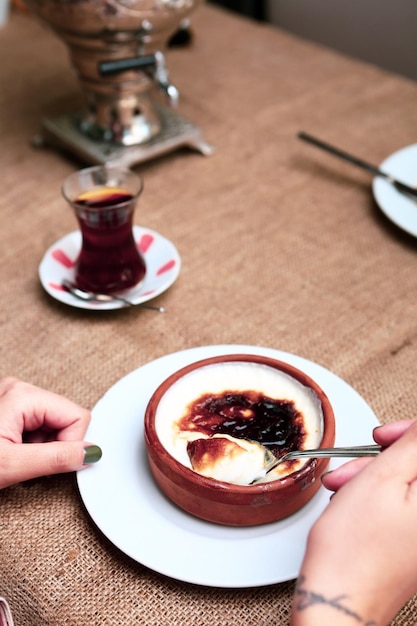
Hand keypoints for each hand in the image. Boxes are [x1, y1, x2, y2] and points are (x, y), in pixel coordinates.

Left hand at [0, 377, 100, 488]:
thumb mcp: (10, 465)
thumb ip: (54, 458)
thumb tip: (91, 452)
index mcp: (23, 394)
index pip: (77, 416)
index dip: (69, 445)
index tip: (46, 461)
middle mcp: (19, 389)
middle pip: (66, 419)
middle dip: (54, 446)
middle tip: (26, 461)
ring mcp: (13, 397)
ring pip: (53, 425)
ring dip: (41, 448)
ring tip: (15, 458)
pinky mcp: (8, 409)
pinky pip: (37, 426)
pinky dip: (30, 445)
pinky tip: (11, 453)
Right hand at [291, 419, 416, 625]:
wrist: (339, 600)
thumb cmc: (355, 548)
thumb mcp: (381, 478)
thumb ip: (412, 445)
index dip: (410, 433)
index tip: (385, 435)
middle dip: (387, 457)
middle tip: (359, 460)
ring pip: (408, 486)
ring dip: (376, 476)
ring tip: (343, 485)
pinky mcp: (415, 545)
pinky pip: (402, 507)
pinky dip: (377, 497)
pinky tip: (352, 500)